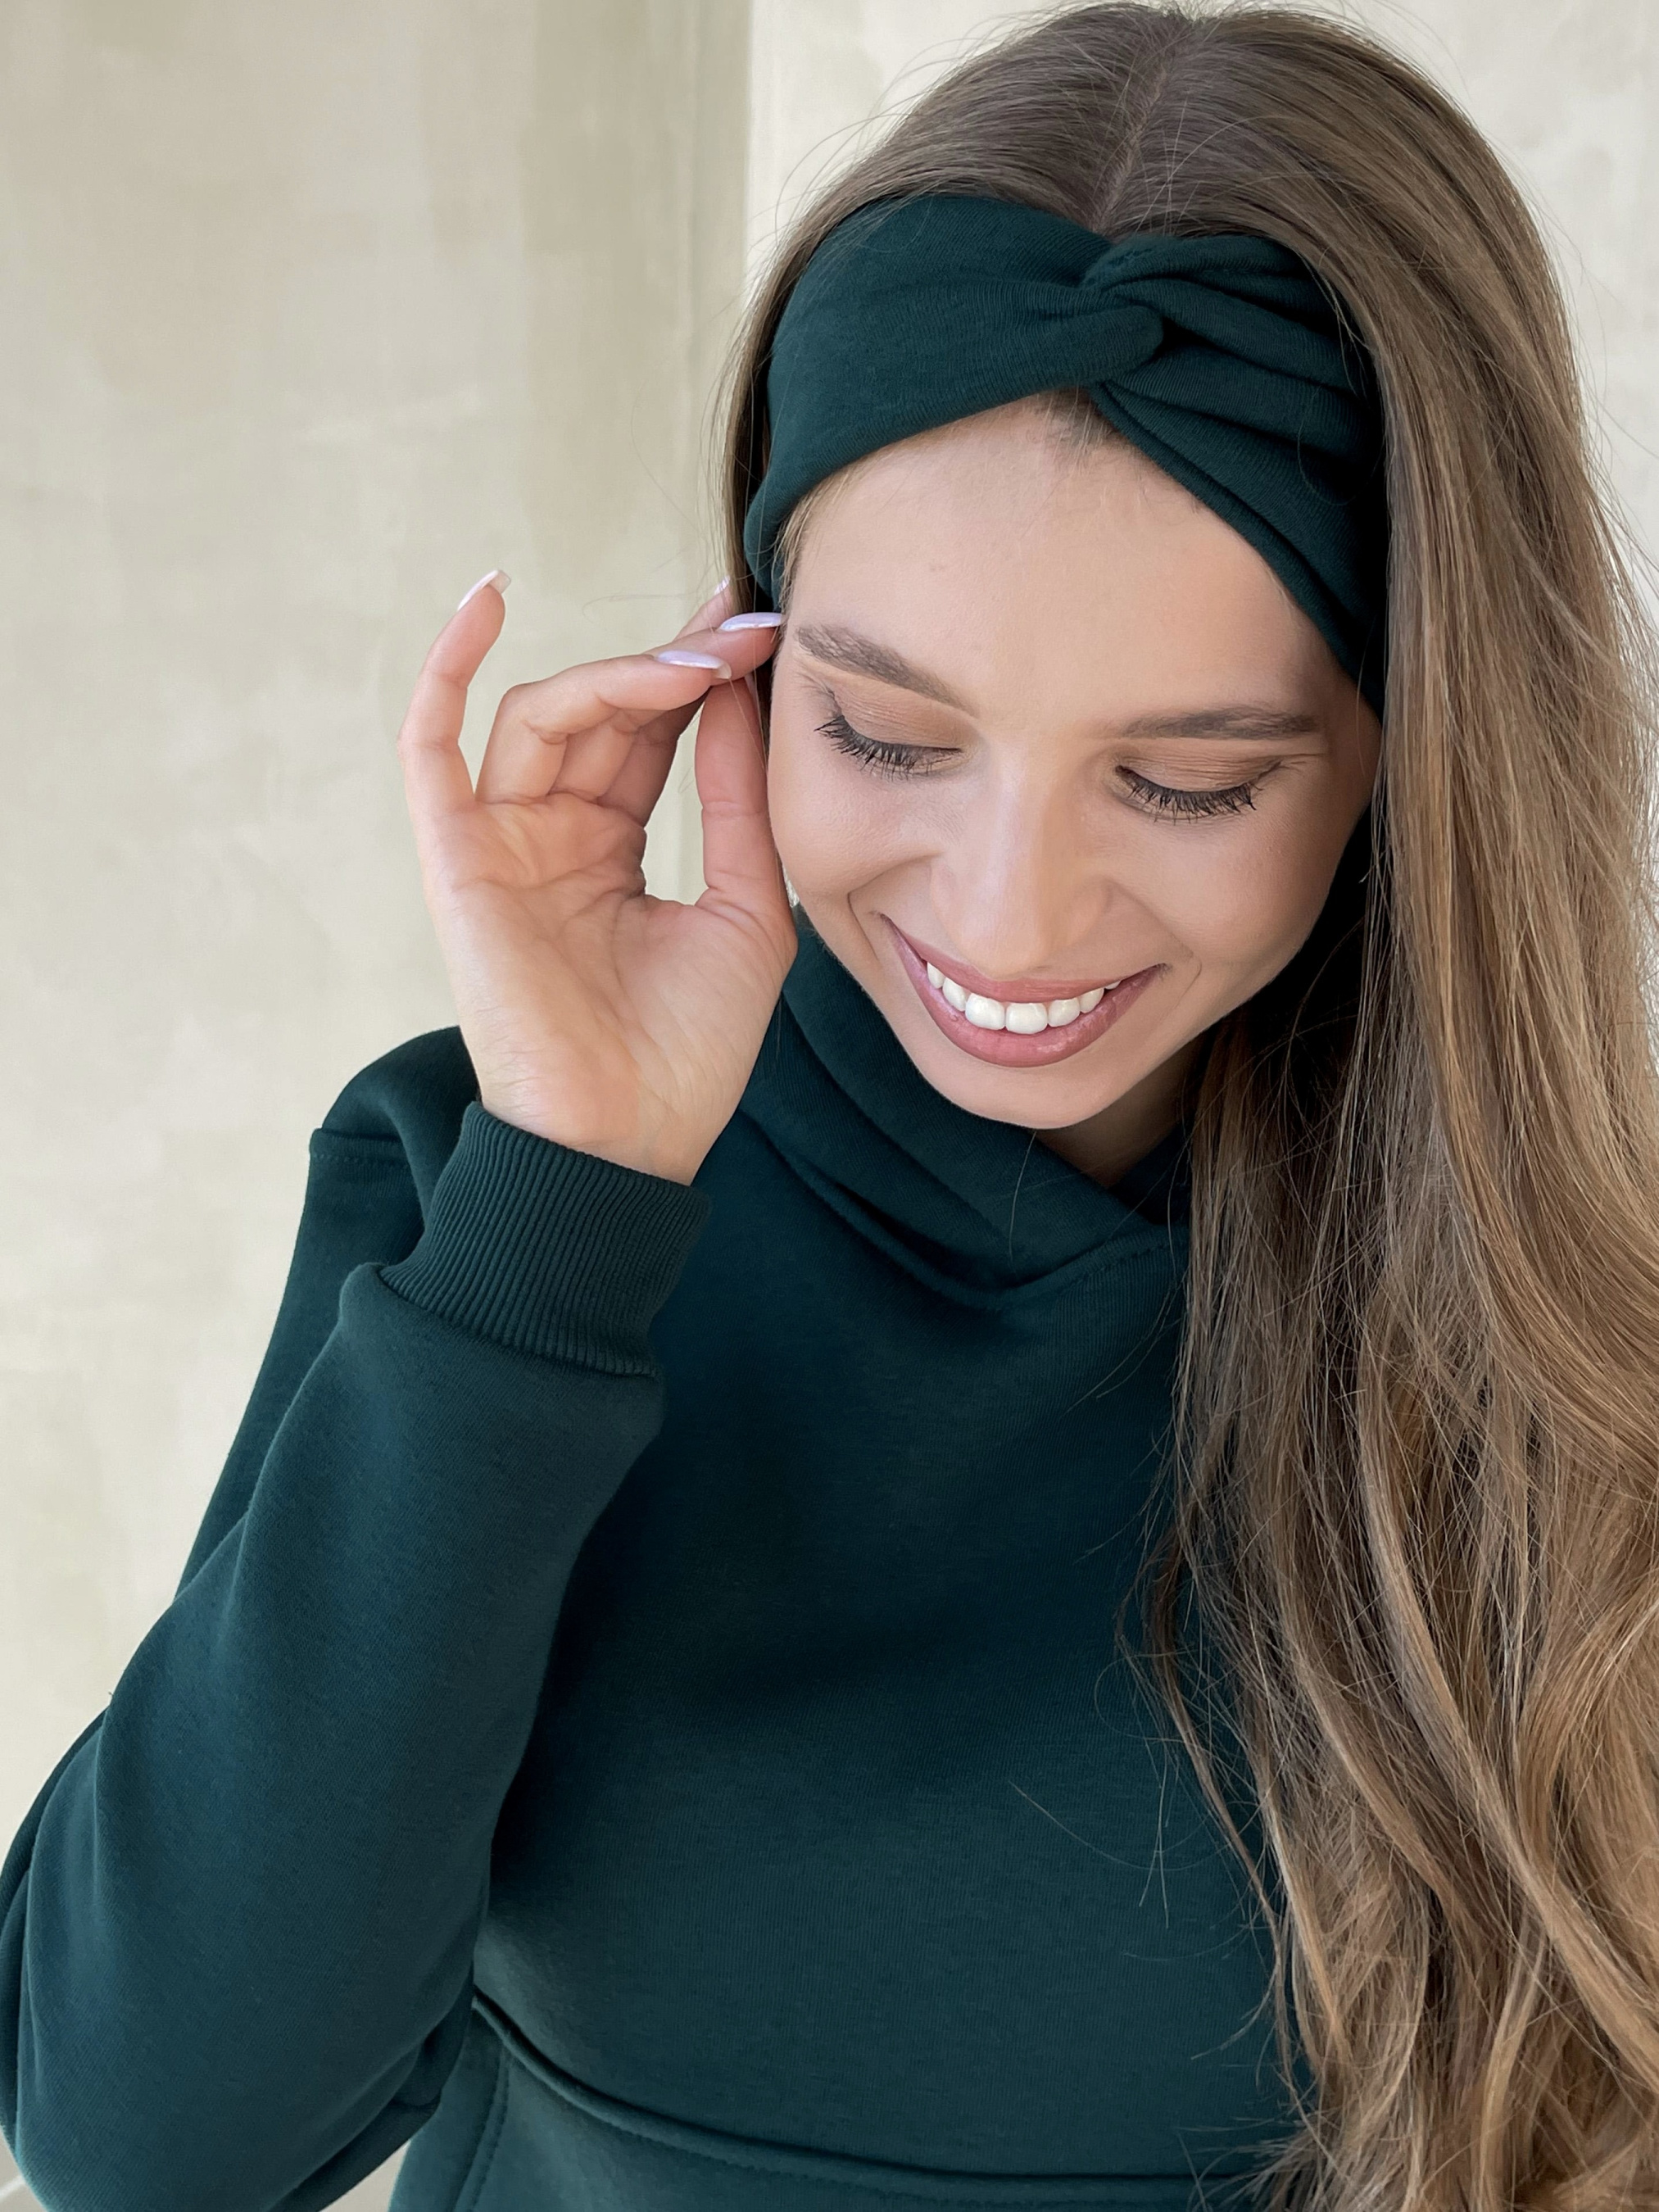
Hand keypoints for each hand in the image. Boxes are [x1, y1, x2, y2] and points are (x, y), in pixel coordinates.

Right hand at [396, 575, 794, 1183]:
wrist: (632, 1140)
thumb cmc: (689, 1052)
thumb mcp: (745, 908)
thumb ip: (736, 802)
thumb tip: (739, 694)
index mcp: (611, 850)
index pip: (650, 733)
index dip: (699, 673)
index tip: (760, 625)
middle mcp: (550, 837)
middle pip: (601, 712)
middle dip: (674, 660)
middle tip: (744, 627)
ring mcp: (500, 845)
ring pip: (544, 715)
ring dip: (621, 673)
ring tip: (696, 660)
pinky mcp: (456, 859)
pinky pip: (429, 746)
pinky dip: (448, 669)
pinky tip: (488, 597)